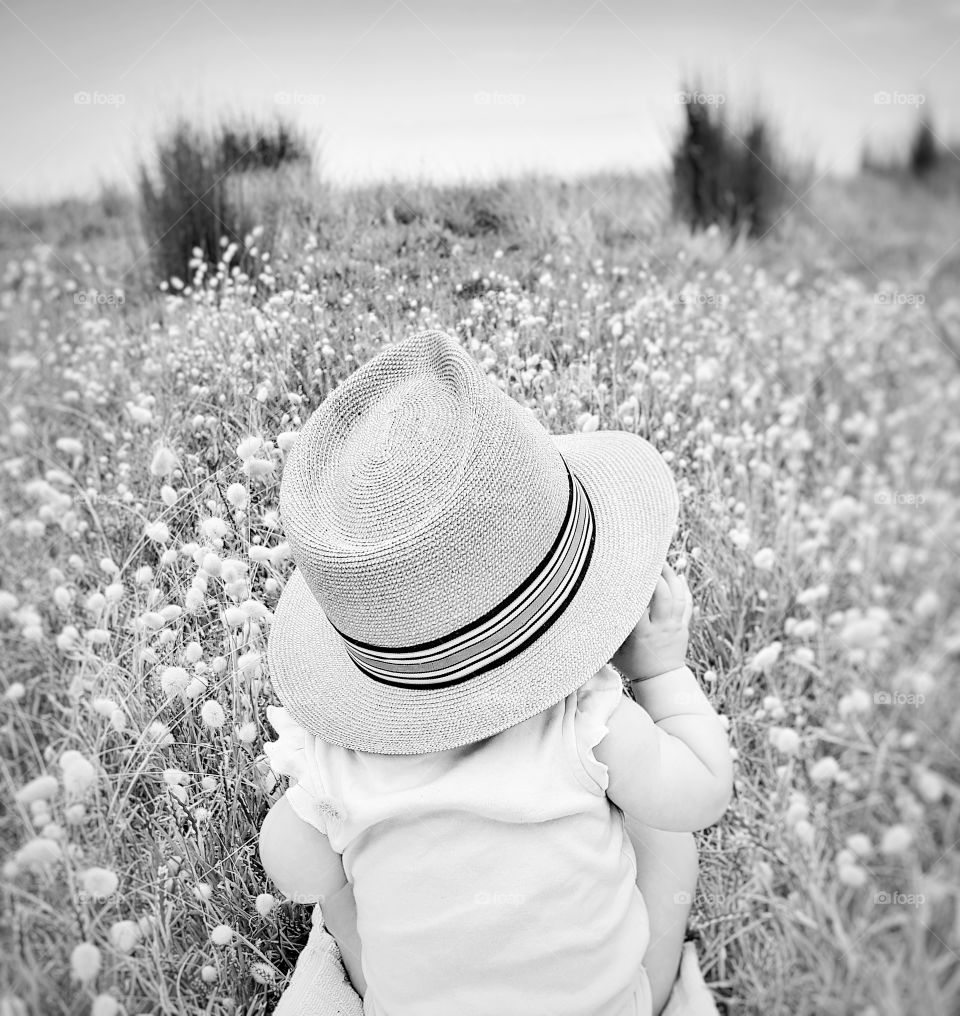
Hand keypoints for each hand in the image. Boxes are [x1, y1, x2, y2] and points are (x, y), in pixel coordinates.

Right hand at [610, 563, 692, 681]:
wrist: (661, 680)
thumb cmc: (632, 664)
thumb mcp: (614, 650)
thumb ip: (607, 631)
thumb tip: (587, 614)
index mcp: (641, 633)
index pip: (639, 604)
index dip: (635, 587)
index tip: (626, 572)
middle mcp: (660, 627)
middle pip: (663, 595)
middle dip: (657, 575)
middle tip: (648, 559)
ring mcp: (674, 625)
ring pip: (677, 596)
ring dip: (671, 577)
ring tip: (662, 562)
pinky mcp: (683, 626)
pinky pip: (687, 604)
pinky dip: (683, 589)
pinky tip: (678, 577)